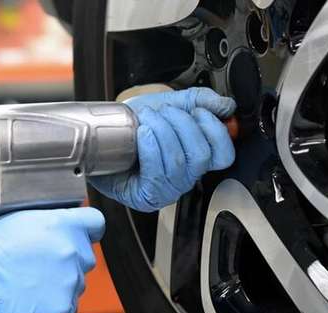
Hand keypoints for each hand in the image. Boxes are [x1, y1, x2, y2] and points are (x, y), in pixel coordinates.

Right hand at [0, 207, 104, 312]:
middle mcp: (71, 251)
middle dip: (67, 259)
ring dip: (60, 282)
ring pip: (76, 282)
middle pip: (85, 255)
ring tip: (31, 282)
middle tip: (41, 263)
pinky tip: (32, 299)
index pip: (95, 222)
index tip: (79, 234)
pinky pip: (68, 306)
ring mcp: (70, 280)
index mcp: (62, 223)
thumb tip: (51, 222)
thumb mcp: (15, 218)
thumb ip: (45, 220)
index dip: (86, 228)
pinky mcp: (63, 307)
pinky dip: (53, 305)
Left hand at [90, 88, 236, 211]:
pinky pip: (158, 173)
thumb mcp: (168, 105)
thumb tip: (226, 106)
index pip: (224, 155)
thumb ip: (199, 101)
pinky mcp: (145, 197)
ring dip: (162, 132)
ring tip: (148, 120)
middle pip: (201, 156)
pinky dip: (151, 147)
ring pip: (178, 161)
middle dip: (182, 125)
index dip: (216, 131)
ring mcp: (166, 190)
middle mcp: (184, 178)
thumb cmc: (132, 126)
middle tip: (163, 112)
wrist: (100, 135)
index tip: (198, 112)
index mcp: (194, 158)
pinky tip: (142, 134)